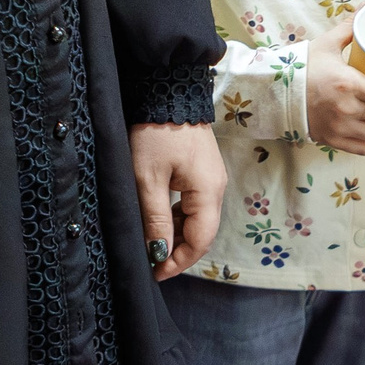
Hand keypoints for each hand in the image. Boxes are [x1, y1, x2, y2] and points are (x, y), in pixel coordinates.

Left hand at [129, 121, 225, 279]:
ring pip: (197, 220)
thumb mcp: (148, 179)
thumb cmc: (155, 132)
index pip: (200, 241)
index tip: (156, 273)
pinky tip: (159, 220)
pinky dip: (177, 218)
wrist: (167, 92)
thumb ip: (156, 218)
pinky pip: (193, 205)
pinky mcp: (202, 172)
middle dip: (177, 251)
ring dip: (176, 235)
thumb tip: (159, 252)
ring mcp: (211, 179)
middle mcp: (216, 188)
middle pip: (201, 233)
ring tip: (151, 242)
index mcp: (208, 192)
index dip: (179, 262)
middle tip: (150, 261)